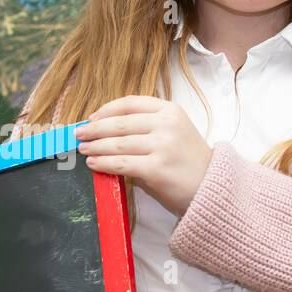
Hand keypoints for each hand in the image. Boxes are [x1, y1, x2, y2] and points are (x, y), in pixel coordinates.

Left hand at [73, 96, 212, 217]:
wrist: (212, 188)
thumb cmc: (188, 163)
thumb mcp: (172, 135)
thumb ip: (144, 131)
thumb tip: (104, 133)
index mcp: (171, 110)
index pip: (130, 103)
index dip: (107, 109)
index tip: (92, 117)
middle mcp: (167, 124)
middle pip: (120, 123)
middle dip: (95, 129)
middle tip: (79, 134)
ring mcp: (163, 146)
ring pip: (118, 143)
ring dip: (96, 147)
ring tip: (83, 150)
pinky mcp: (156, 169)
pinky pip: (121, 164)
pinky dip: (103, 164)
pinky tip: (94, 164)